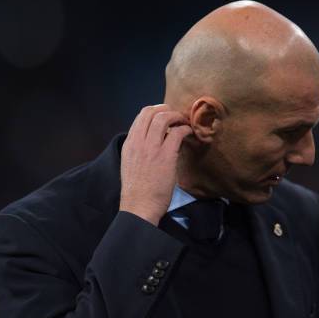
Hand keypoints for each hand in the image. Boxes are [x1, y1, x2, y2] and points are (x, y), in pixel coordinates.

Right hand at [119, 104, 192, 225]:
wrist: (139, 207)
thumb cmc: (137, 191)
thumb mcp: (131, 164)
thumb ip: (140, 150)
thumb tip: (155, 140)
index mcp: (129, 144)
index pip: (140, 116)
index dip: (155, 111)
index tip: (166, 116)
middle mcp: (138, 142)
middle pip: (151, 112)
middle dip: (167, 109)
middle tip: (177, 116)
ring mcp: (151, 148)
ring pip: (164, 118)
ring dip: (177, 117)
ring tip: (185, 123)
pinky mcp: (165, 156)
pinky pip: (177, 133)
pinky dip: (185, 129)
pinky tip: (189, 133)